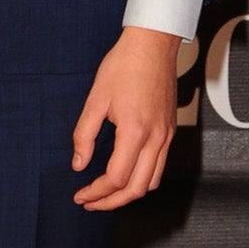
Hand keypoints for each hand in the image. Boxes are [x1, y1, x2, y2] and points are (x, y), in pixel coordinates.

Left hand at [71, 25, 180, 211]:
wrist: (152, 44)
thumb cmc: (125, 65)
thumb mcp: (96, 99)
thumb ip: (84, 135)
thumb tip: (79, 164)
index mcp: (136, 132)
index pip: (116, 178)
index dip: (96, 193)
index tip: (80, 195)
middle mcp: (156, 138)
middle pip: (137, 189)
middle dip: (111, 202)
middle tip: (90, 202)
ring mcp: (166, 136)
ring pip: (152, 182)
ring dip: (128, 194)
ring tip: (106, 194)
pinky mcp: (170, 131)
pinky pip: (159, 167)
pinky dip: (143, 179)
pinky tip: (126, 174)